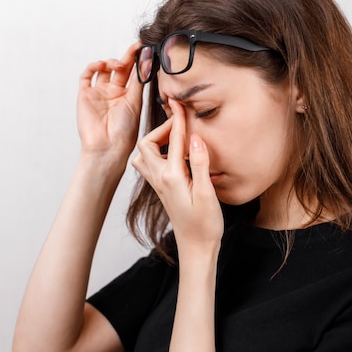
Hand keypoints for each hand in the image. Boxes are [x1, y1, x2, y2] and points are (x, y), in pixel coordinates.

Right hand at [77, 42, 143, 158]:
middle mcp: (113, 93)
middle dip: (127, 57)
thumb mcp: (135, 103)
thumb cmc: (125, 131)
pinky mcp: (85, 95)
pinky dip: (94, 66)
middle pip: (119, 69)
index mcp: (127, 97)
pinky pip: (86, 76)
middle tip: (136, 46)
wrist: (107, 147)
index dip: (138, 61)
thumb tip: (146, 62)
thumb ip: (138, 82)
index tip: (146, 49)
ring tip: (119, 65)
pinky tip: (103, 66)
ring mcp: (98, 93)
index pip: (133, 74)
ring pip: (103, 69)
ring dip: (111, 62)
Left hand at [132, 99, 223, 255]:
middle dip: (162, 128)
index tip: (180, 103)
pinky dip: (157, 152)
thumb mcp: (207, 193)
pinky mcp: (162, 190)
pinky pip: (150, 165)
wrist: (196, 248)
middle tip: (180, 123)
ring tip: (175, 137)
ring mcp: (159, 185)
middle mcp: (160, 179)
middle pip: (147, 144)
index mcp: (172, 176)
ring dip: (155, 141)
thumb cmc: (205, 225)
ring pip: (143, 155)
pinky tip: (173, 153)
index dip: (178, 119)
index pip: (174, 140)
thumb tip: (195, 137)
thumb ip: (199, 164)